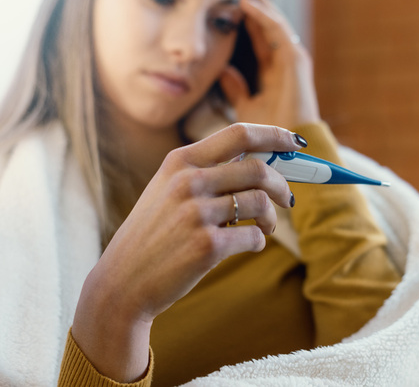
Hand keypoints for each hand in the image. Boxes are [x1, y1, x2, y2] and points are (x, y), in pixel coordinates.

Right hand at [71, 123, 304, 381]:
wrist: (123, 282)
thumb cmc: (153, 235)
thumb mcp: (168, 190)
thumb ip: (206, 172)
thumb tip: (261, 162)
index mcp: (180, 161)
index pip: (239, 134)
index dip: (274, 135)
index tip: (295, 142)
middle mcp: (188, 181)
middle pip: (258, 169)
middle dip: (282, 184)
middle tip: (289, 199)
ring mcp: (196, 213)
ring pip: (260, 202)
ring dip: (272, 217)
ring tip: (265, 227)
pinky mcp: (207, 245)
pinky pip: (253, 236)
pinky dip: (258, 241)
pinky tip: (248, 245)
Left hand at [219, 0, 320, 129]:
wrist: (286, 151)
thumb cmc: (269, 134)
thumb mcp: (246, 107)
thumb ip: (236, 88)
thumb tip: (223, 70)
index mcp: (274, 72)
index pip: (261, 36)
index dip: (250, 18)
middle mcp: (285, 62)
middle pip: (270, 24)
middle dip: (258, 1)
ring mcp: (293, 60)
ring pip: (276, 23)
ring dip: (261, 2)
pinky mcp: (296, 61)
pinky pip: (278, 32)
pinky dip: (263, 17)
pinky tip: (246, 5)